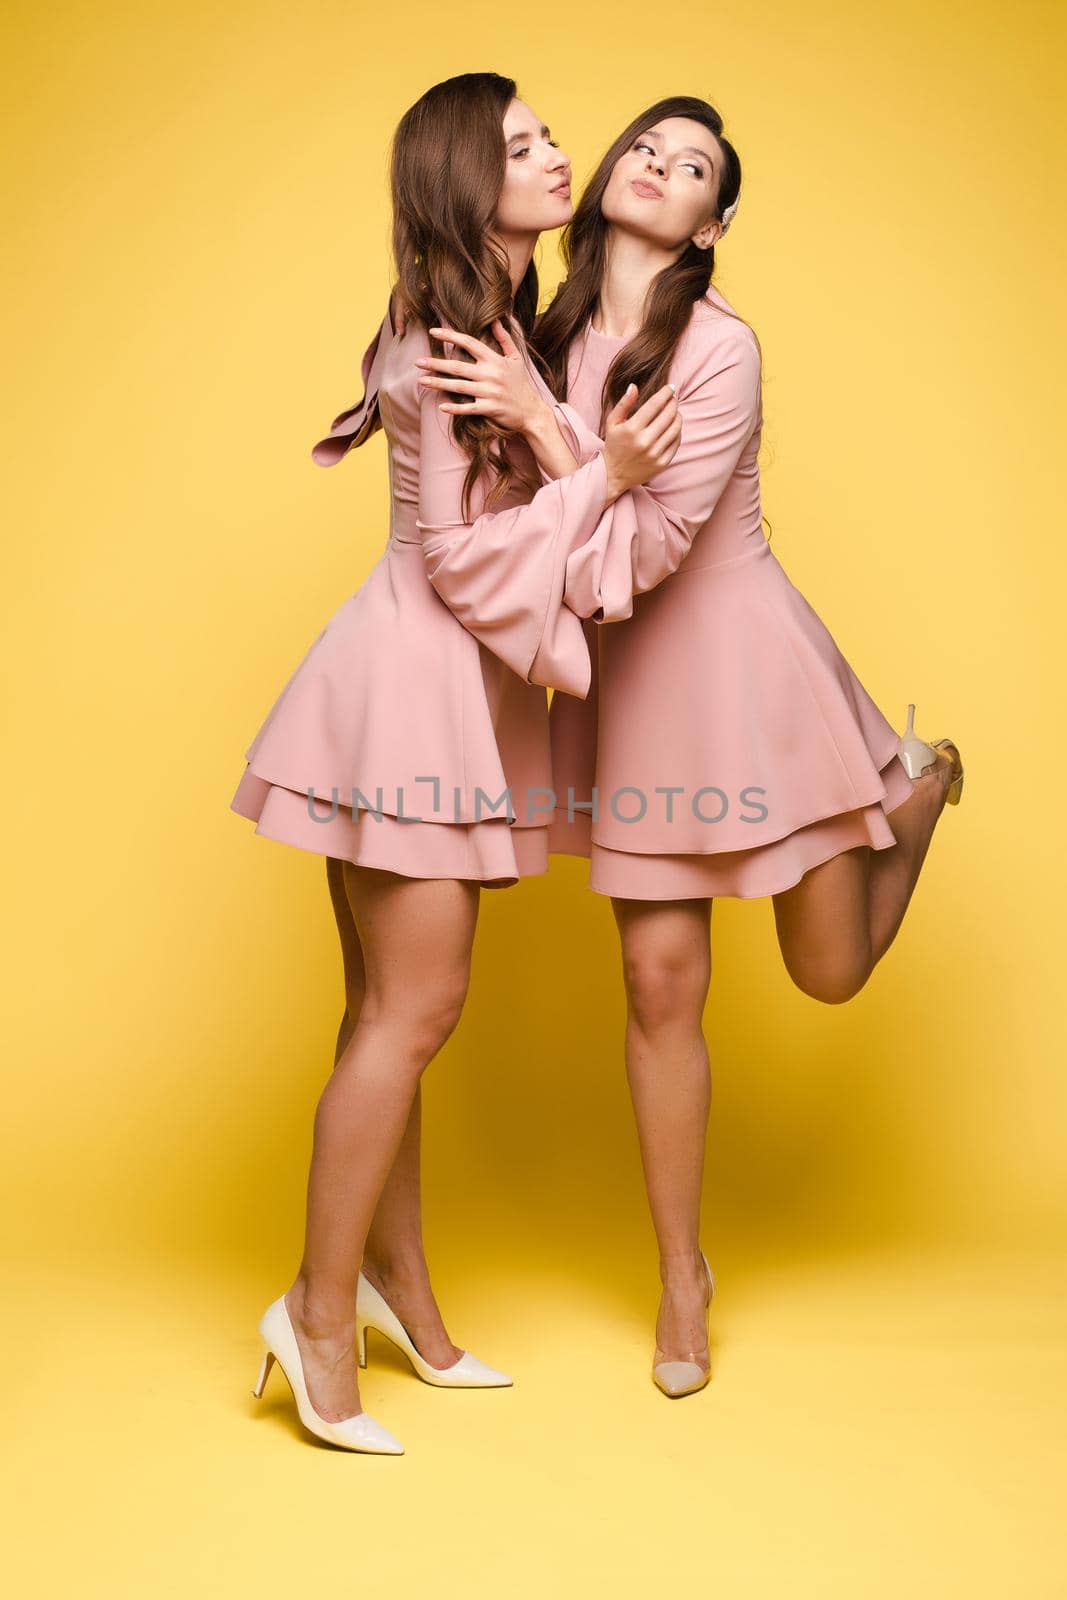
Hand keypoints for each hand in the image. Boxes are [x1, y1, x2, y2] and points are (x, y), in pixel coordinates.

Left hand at [414, 319, 544, 432]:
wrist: (533, 411)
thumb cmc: (522, 384)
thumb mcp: (516, 358)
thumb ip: (505, 339)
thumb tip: (496, 320)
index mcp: (495, 360)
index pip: (470, 343)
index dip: (451, 336)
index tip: (433, 331)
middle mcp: (491, 374)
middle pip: (458, 366)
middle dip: (436, 364)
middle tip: (417, 362)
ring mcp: (490, 392)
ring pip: (459, 387)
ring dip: (438, 384)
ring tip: (421, 381)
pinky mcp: (490, 409)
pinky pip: (469, 409)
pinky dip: (456, 408)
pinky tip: (441, 406)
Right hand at [602, 383, 680, 500]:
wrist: (613, 475)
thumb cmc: (614, 445)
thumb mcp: (612, 423)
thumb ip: (624, 403)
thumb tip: (634, 386)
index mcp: (632, 429)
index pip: (655, 405)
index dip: (665, 393)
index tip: (671, 387)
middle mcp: (644, 441)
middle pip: (668, 415)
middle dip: (673, 403)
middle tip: (673, 398)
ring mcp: (655, 454)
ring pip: (675, 428)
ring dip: (677, 416)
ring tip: (674, 411)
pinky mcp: (662, 463)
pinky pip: (676, 442)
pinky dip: (677, 432)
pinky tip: (673, 427)